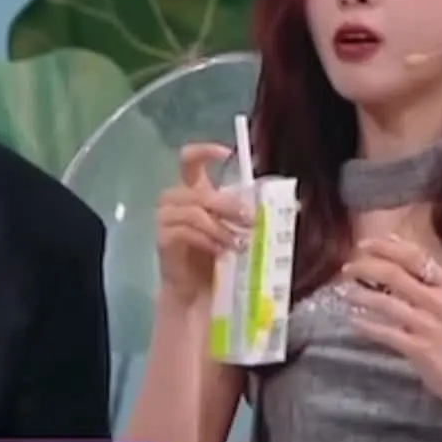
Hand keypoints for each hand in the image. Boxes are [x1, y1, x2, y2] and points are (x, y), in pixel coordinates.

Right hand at [156, 143, 254, 305]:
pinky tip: (221, 251)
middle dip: (228, 204)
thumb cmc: (216, 256)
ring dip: (220, 226)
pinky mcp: (163, 239)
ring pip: (193, 211)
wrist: (197, 290)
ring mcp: (166, 219)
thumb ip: (243, 212)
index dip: (204, 151)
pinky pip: (185, 231)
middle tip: (250, 221)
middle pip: (198, 190)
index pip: (189, 160)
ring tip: (238, 243)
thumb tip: (278, 203)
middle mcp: (176, 200)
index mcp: (192, 191)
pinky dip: (207, 240)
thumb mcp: (232, 228)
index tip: (227, 154)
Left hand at [342, 235, 441, 402]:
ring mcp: (429, 326)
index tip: (362, 244)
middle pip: (396, 275)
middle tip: (347, 268)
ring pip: (388, 304)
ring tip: (344, 292)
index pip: (414, 256)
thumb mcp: (438, 295)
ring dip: (361, 296)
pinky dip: (365, 325)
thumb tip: (389, 237)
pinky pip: (385, 333)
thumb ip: (416, 269)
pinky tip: (352, 319)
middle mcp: (439, 301)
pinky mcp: (419, 348)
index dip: (385, 247)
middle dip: (366, 268)